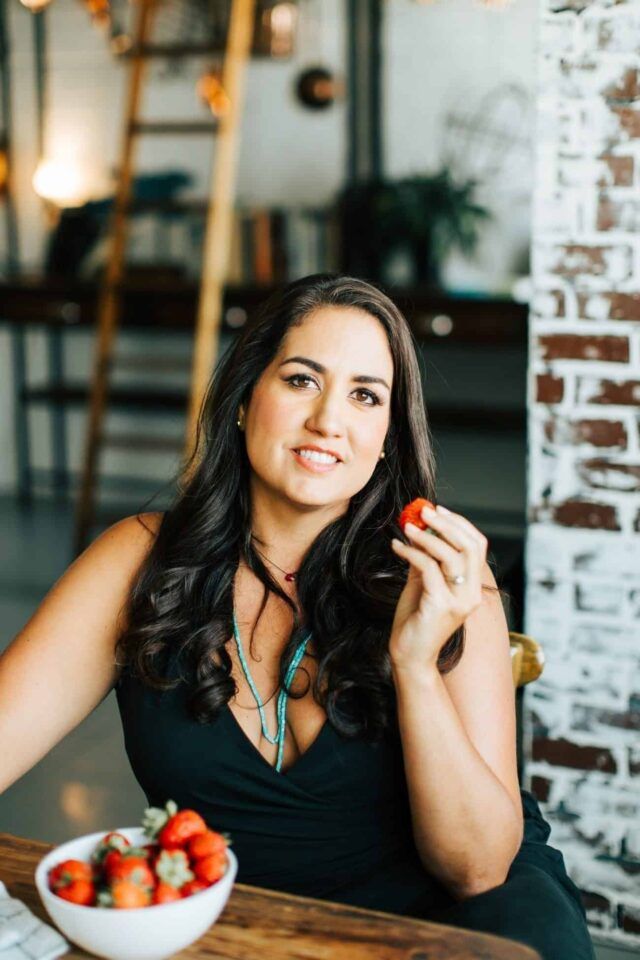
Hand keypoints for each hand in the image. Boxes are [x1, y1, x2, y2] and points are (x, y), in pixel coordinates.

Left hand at [389, 504, 487, 672]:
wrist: (410, 655)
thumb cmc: (416, 619)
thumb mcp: (424, 583)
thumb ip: (427, 559)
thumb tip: (420, 528)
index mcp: (473, 587)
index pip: (478, 545)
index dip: (459, 523)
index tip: (437, 510)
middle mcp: (472, 594)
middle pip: (470, 546)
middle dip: (446, 524)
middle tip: (423, 512)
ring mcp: (459, 601)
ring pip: (451, 556)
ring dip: (427, 536)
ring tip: (407, 527)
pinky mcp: (441, 606)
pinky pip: (428, 569)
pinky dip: (411, 553)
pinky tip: (397, 547)